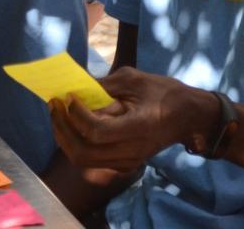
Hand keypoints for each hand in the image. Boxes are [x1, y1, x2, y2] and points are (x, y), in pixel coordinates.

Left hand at [49, 67, 217, 170]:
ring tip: (57, 114)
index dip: (76, 114)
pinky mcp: (124, 164)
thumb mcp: (134, 79)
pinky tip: (70, 124)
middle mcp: (132, 151)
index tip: (68, 95)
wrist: (189, 117)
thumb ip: (102, 84)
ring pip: (83, 160)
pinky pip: (91, 160)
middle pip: (83, 152)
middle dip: (62, 128)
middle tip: (54, 104)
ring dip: (64, 137)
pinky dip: (75, 144)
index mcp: (138, 128)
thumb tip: (73, 86)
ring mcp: (128, 161)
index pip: (96, 131)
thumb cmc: (163, 92)